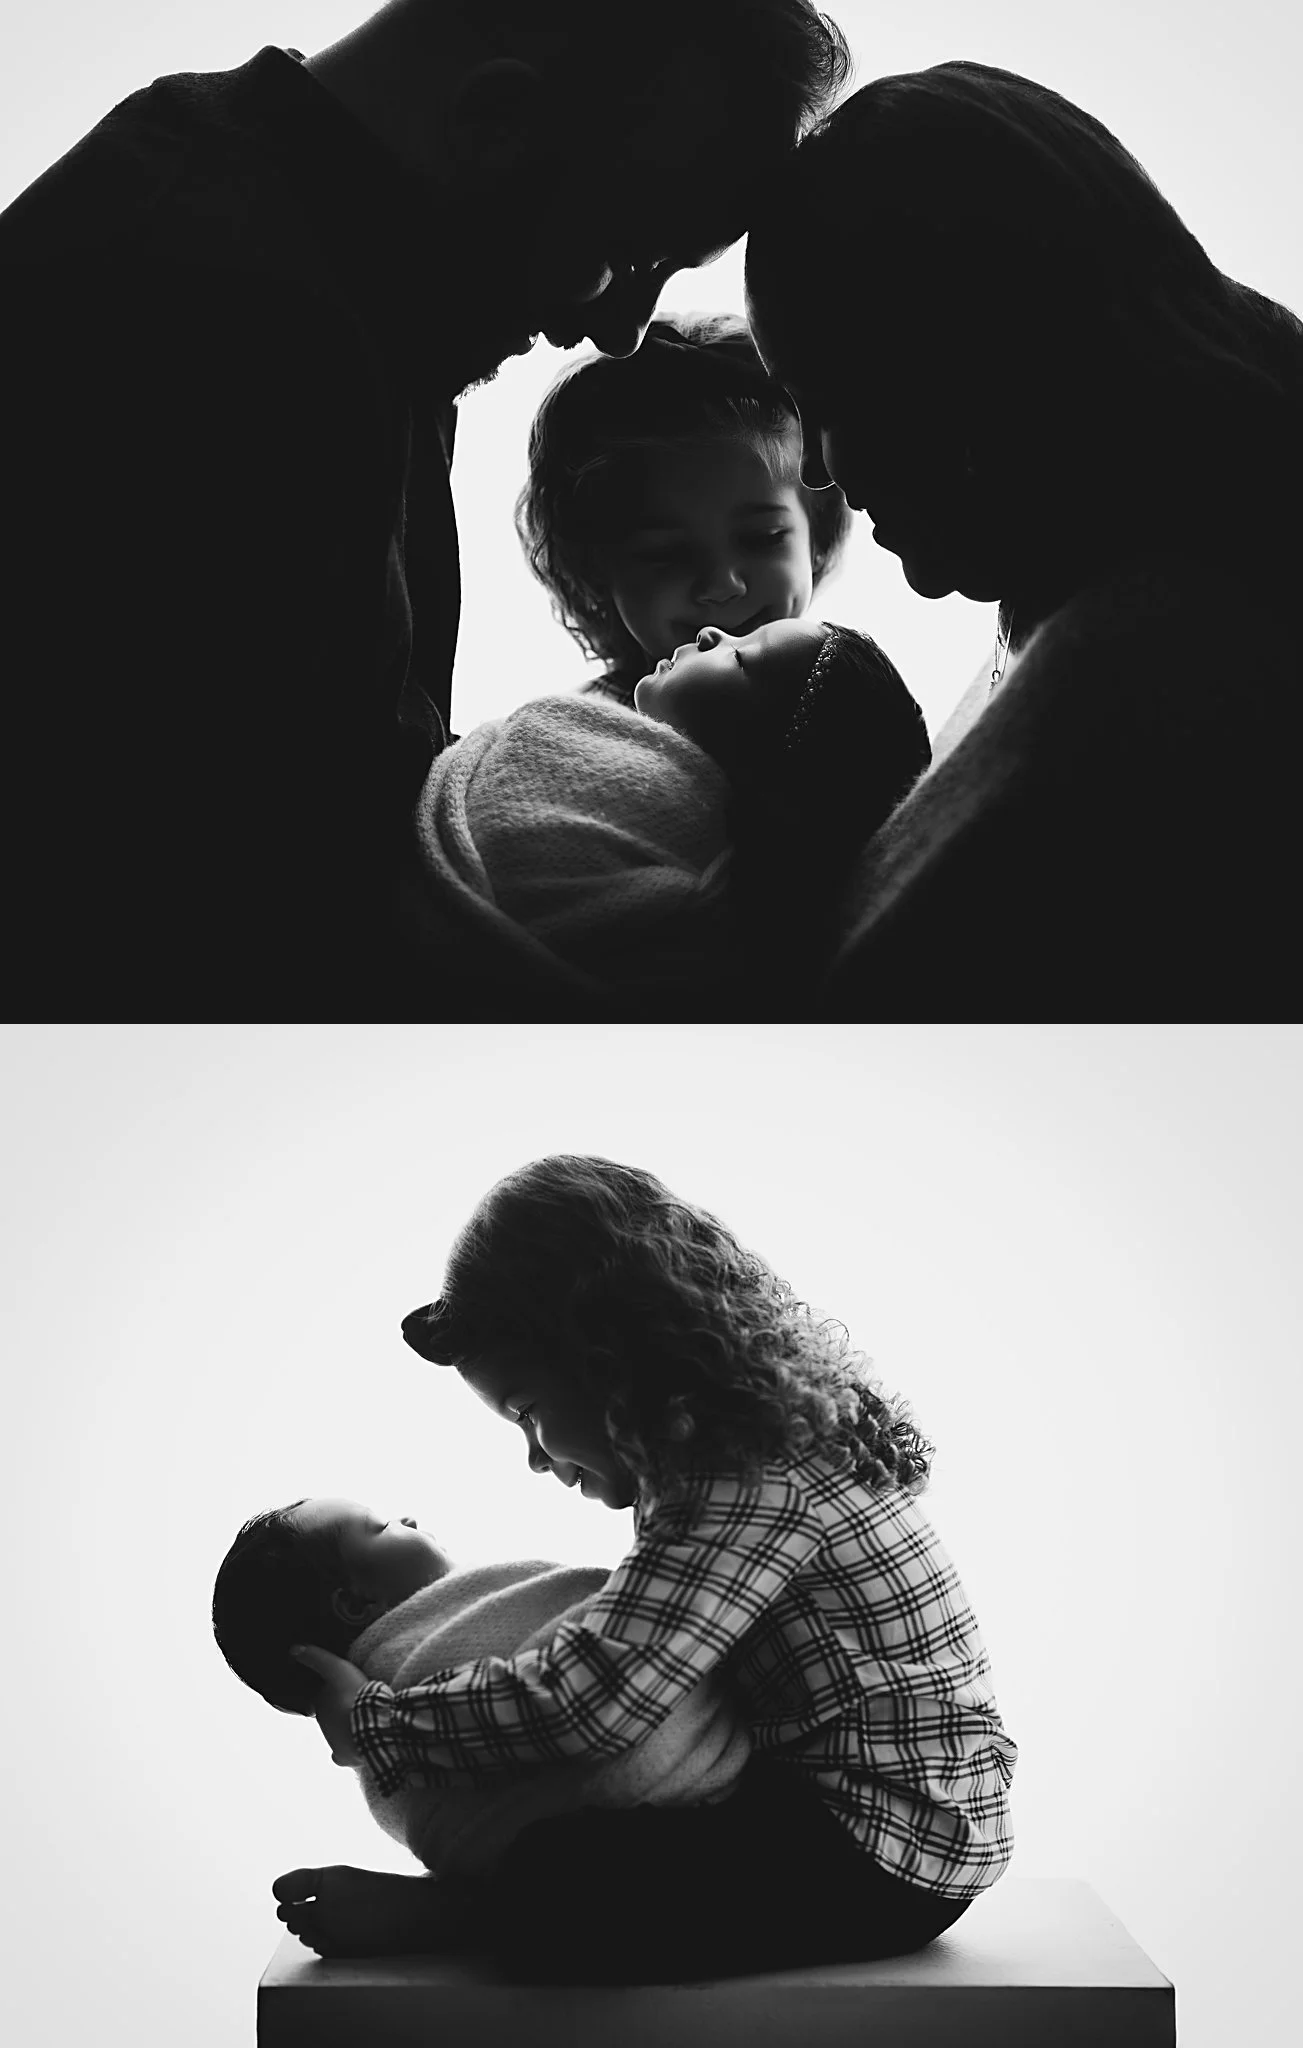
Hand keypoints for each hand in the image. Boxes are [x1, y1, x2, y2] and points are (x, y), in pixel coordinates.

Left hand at [291, 1643, 367, 1766]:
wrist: (369, 1725)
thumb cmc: (353, 1694)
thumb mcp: (335, 1667)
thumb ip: (316, 1658)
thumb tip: (292, 1649)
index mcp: (320, 1704)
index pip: (322, 1697)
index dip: (331, 1693)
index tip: (341, 1690)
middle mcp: (323, 1724)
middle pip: (329, 1716)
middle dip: (337, 1711)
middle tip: (350, 1704)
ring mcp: (333, 1742)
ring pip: (334, 1734)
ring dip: (343, 1728)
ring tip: (356, 1722)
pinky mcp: (345, 1757)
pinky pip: (341, 1757)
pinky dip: (342, 1755)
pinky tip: (345, 1753)